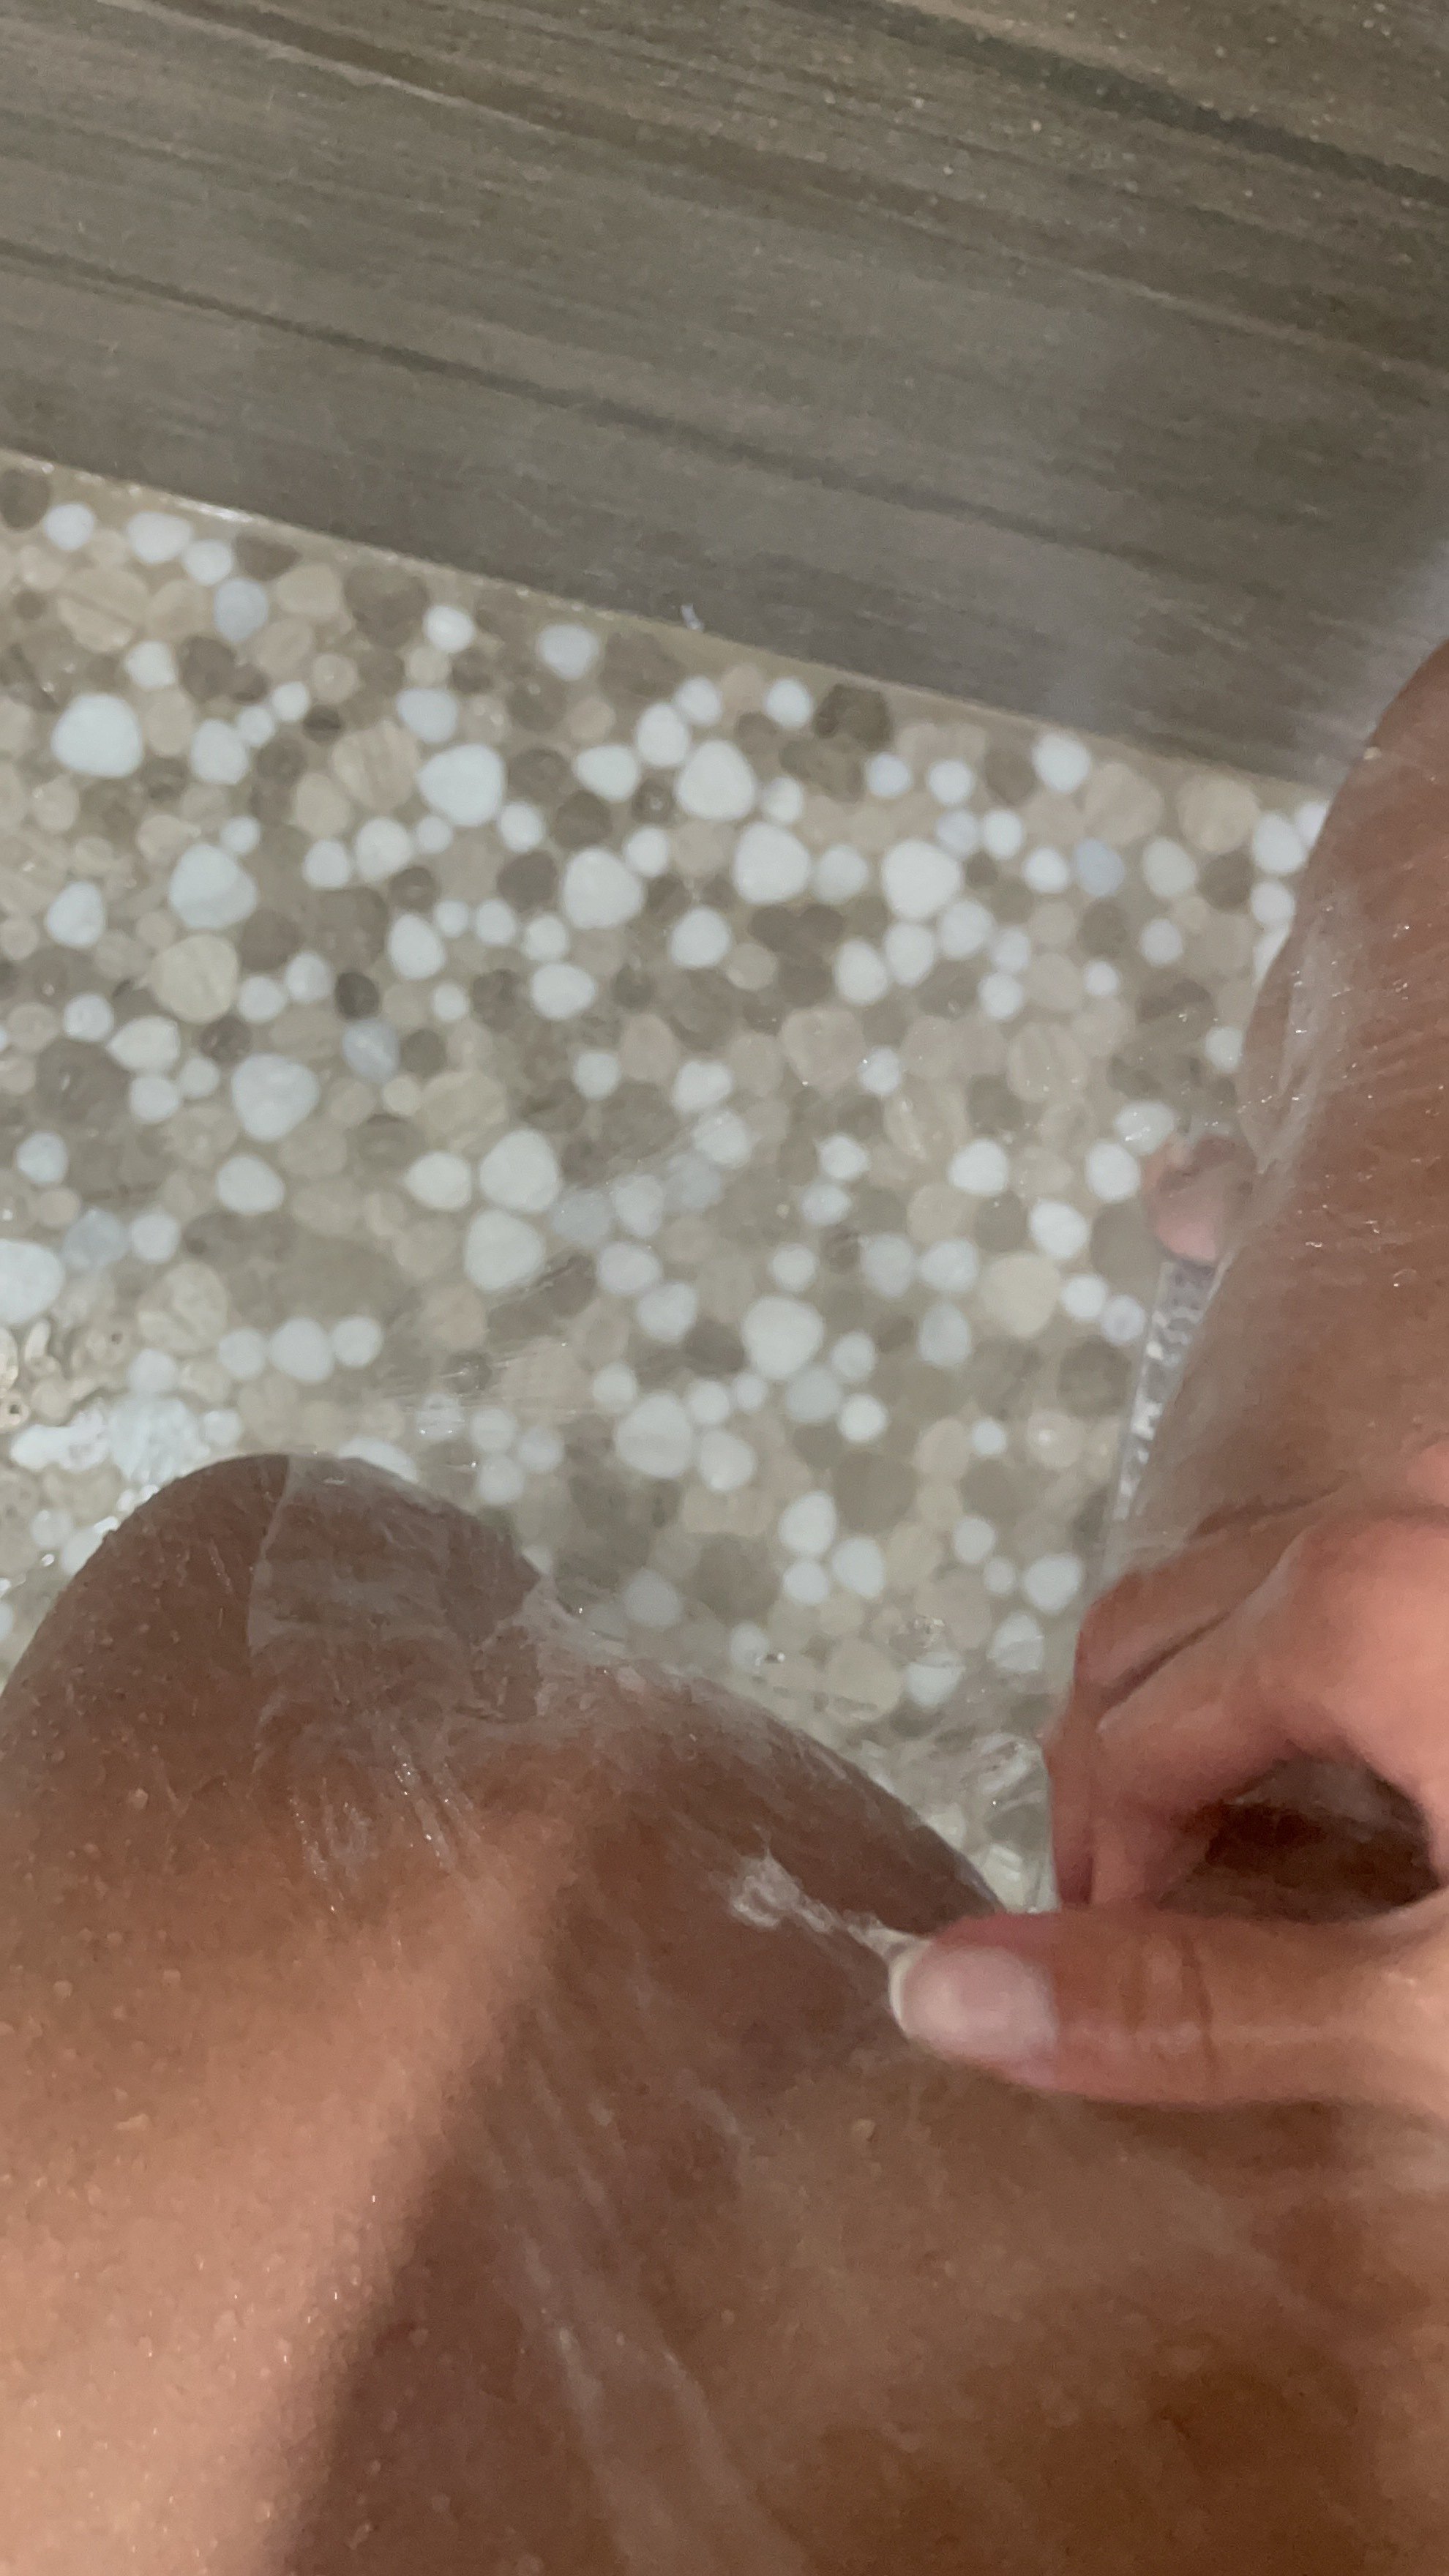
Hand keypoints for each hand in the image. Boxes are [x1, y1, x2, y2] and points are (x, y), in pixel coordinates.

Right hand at [891, 1448, 1448, 2122]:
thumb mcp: (1440, 2013)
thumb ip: (1207, 2003)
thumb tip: (936, 1997)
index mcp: (1350, 1598)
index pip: (1126, 1742)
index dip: (1108, 1881)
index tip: (1148, 1990)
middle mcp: (1392, 1504)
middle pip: (1154, 1629)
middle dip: (1119, 1774)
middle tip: (1143, 1914)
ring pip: (1247, 1580)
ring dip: (1206, 1703)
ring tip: (1234, 1840)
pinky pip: (1350, 1556)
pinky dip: (1308, 1652)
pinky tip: (1373, 1757)